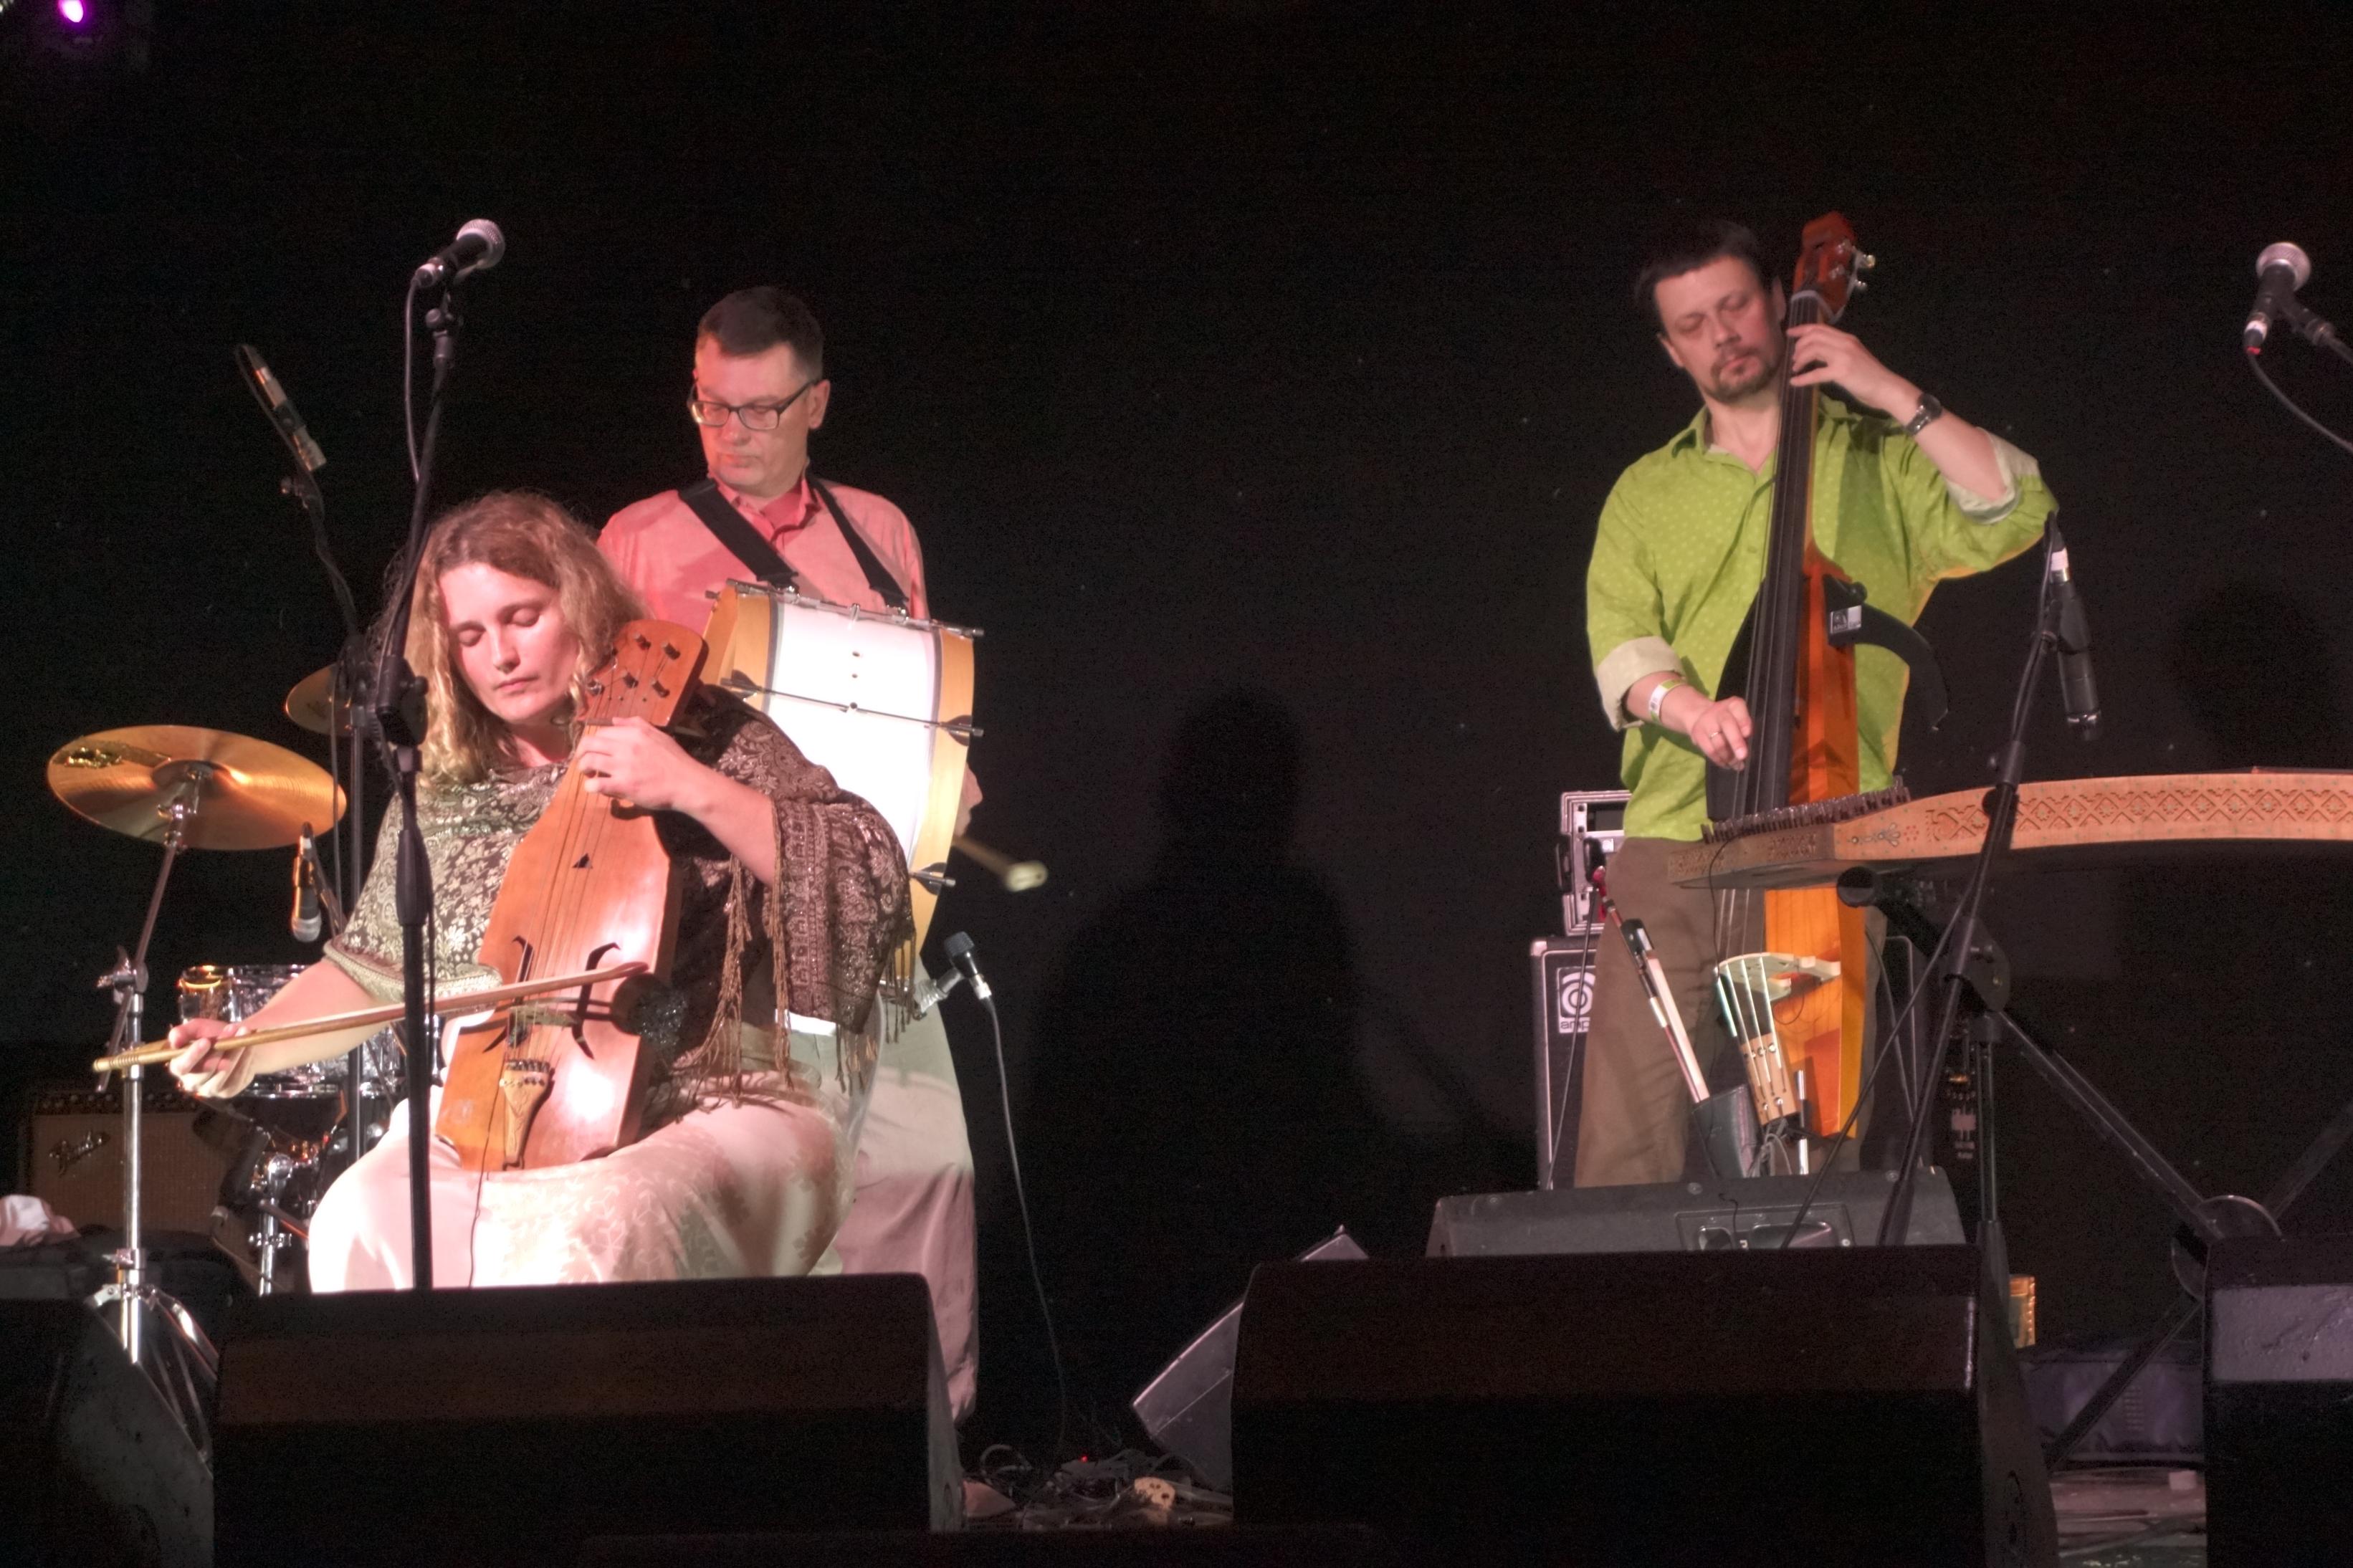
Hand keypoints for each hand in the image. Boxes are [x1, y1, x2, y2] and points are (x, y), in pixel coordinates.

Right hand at [168, 1018, 259, 1098]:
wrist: (233, 1043)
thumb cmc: (209, 1036)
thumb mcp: (195, 1029)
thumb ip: (181, 1032)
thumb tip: (174, 1041)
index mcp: (179, 1068)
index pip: (181, 1067)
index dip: (193, 1055)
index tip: (206, 1041)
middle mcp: (192, 1083)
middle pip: (207, 1069)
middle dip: (221, 1047)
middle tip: (233, 1028)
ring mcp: (211, 1089)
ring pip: (225, 1070)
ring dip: (236, 1050)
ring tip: (244, 1032)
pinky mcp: (229, 1090)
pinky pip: (239, 1074)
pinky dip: (246, 1057)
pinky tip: (249, 1044)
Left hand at [573, 718, 712, 813]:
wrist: (688, 783)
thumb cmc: (675, 760)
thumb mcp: (658, 735)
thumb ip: (636, 724)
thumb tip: (615, 720)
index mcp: (633, 733)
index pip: (601, 731)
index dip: (594, 741)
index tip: (595, 750)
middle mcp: (626, 746)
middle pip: (589, 744)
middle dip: (581, 753)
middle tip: (584, 762)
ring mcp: (623, 766)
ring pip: (589, 762)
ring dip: (583, 769)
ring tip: (589, 774)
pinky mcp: (624, 786)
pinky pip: (596, 784)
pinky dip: (590, 787)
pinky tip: (595, 788)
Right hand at [1679, 694, 1752, 769]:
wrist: (1701, 715)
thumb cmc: (1729, 719)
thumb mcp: (1739, 717)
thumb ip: (1745, 726)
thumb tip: (1748, 743)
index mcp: (1733, 705)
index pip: (1738, 708)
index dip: (1743, 721)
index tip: (1747, 734)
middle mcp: (1719, 711)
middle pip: (1727, 725)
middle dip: (1736, 742)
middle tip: (1742, 756)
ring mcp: (1706, 723)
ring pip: (1718, 743)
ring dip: (1729, 757)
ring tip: (1737, 765)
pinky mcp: (1697, 735)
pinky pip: (1709, 751)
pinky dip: (1719, 760)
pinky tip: (1727, 765)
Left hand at [1785, 323, 1915, 416]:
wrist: (1886, 387)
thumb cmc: (1870, 376)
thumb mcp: (1852, 357)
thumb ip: (1836, 352)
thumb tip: (1816, 354)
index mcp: (1847, 338)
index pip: (1820, 328)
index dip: (1802, 329)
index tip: (1789, 333)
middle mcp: (1845, 343)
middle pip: (1814, 336)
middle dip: (1799, 345)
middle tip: (1794, 358)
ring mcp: (1843, 356)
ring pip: (1813, 350)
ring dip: (1800, 360)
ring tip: (1795, 369)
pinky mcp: (1842, 371)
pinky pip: (1816, 373)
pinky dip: (1802, 378)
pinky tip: (1795, 383)